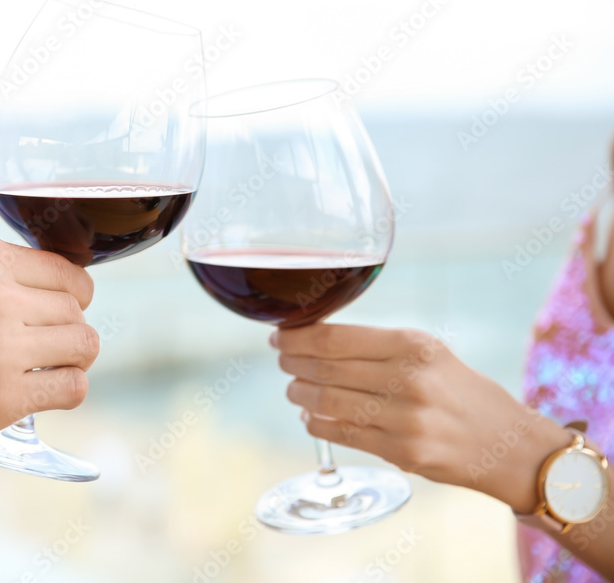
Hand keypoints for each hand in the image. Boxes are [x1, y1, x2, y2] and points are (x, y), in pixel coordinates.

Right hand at [0, 235, 99, 461]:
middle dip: (66, 328)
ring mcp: (1, 347)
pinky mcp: (1, 398)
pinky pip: (72, 388)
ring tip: (46, 369)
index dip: (69, 295)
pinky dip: (66, 390)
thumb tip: (50, 292)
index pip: (66, 270)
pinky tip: (42, 393)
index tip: (57, 311)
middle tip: (42, 346)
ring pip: (84, 345)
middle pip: (78, 308)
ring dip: (72, 359)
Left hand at [273, 324, 570, 512]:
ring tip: (293, 388)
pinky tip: (309, 416)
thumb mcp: (430, 353)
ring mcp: (404, 419)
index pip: (335, 337)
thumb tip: (316, 340)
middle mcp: (408, 379)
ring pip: (327, 402)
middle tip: (282, 359)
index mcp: (413, 345)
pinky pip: (341, 434)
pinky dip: (316, 424)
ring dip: (299, 394)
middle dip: (292, 362)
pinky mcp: (402, 453)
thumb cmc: (461, 392)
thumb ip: (378, 346)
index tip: (279, 335)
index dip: (297, 337)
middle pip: (325, 368)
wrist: (509, 445)